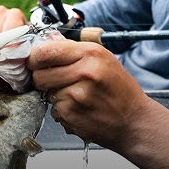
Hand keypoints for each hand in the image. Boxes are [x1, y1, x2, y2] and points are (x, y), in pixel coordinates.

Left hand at [27, 39, 168, 168]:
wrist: (133, 122)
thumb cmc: (120, 90)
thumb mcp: (103, 59)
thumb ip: (74, 52)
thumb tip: (45, 46)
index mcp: (90, 54)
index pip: (44, 51)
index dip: (35, 58)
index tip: (36, 62)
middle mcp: (83, 72)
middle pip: (39, 74)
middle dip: (43, 78)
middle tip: (57, 81)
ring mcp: (76, 96)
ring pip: (46, 93)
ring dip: (55, 95)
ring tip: (77, 96)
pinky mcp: (71, 115)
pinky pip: (54, 110)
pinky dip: (62, 110)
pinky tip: (80, 109)